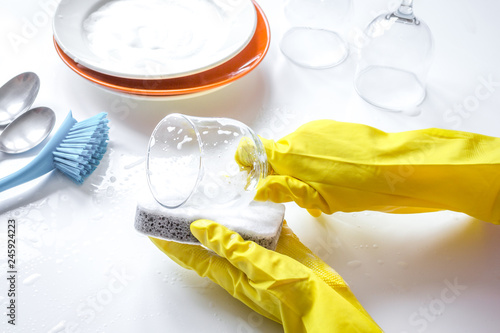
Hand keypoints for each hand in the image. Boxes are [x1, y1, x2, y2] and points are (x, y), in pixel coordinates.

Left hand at [150, 220, 381, 332]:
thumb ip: (230, 246)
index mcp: (230, 272)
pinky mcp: (282, 250)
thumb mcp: (258, 267)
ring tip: (214, 197)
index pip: (191, 256)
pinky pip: (264, 229)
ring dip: (225, 218)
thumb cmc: (293, 294)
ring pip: (237, 234)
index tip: (155, 231)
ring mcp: (262, 257)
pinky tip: (259, 202)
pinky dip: (257, 216)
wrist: (328, 306)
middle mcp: (242, 264)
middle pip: (210, 243)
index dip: (172, 245)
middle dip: (194, 227)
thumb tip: (199, 228)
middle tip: (181, 206)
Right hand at [239, 120, 499, 223]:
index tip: (252, 178)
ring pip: (297, 150)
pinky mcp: (335, 129)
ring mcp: (319, 129)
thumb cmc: (358, 186)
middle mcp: (300, 135)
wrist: (397, 167)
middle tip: (298, 196)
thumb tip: (258, 189)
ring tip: (322, 190)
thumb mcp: (318, 198)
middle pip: (276, 153)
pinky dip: (316, 160)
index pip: (253, 149)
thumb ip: (284, 190)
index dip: (247, 163)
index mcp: (290, 152)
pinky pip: (314, 144)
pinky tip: (334, 177)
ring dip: (300, 168)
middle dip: (280, 172)